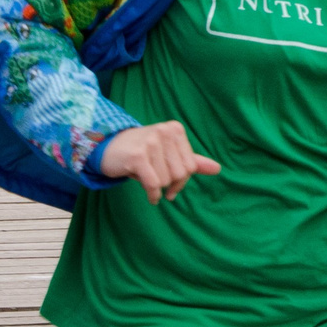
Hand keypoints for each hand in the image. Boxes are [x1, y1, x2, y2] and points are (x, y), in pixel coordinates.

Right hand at [98, 121, 221, 202]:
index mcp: (175, 130)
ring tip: (146, 177)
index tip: (172, 185)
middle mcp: (164, 132)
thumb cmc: (141, 153)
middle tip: (159, 185)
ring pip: (166, 180)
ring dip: (157, 187)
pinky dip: (153, 195)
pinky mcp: (138, 156)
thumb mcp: (168, 154)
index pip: (191, 165)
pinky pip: (153, 184)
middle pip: (181, 173)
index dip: (182, 180)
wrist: (108, 148)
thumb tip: (218, 169)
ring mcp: (151, 142)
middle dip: (170, 185)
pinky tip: (151, 197)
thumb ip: (192, 161)